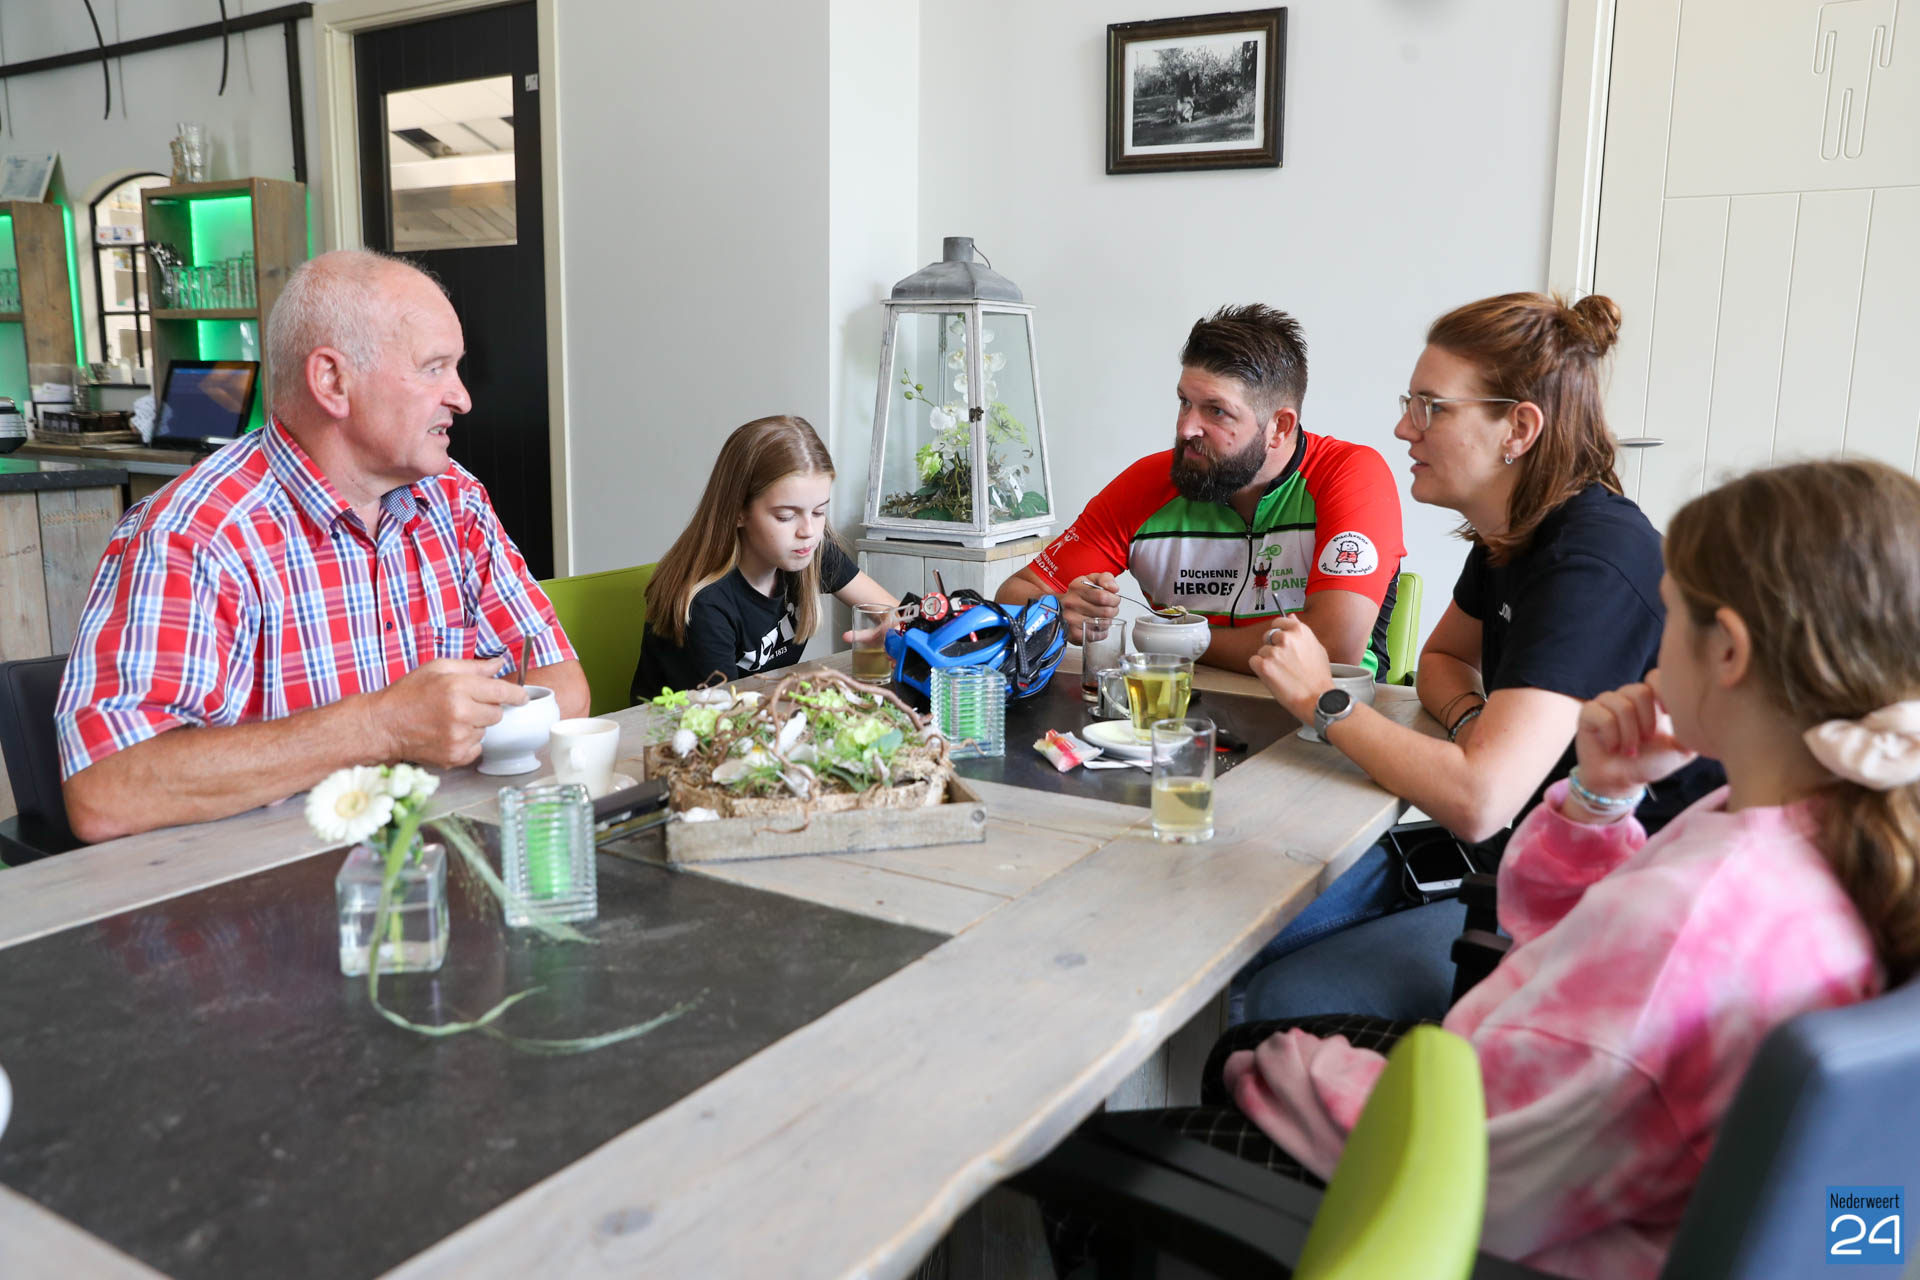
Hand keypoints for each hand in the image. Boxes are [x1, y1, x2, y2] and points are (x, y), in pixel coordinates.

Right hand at [371, 658, 527, 767]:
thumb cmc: (408, 694)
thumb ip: (473, 666)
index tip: (521, 696)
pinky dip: (467, 742)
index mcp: (458, 688)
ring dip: (475, 725)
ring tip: (450, 719)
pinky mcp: (454, 756)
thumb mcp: (437, 668)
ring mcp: (458, 738)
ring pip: (486, 731)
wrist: (383, 725)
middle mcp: (461, 714)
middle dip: (486, 708)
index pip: (502, 691)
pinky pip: (477, 748)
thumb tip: (499, 664)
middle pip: (497, 713)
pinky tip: (448, 734)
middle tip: (465, 704)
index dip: (516, 694)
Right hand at [1063, 573, 1121, 641]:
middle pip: (1105, 612)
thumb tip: (1113, 588)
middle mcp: (1071, 603)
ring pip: (1102, 624)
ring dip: (1107, 621)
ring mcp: (1070, 619)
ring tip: (1101, 616)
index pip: (1103, 596)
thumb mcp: (1092, 579)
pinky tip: (1096, 626)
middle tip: (1109, 609)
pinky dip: (1100, 632)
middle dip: (1113, 610)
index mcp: (1076, 587)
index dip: (1114, 599)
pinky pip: (1096, 636)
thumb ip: (1106, 578)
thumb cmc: (1079, 594)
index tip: (1114, 599)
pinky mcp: (1072, 634)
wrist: (1060, 606)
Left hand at [1249, 616, 1332, 722]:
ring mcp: (1274, 651)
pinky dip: (1259, 669)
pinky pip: (1253, 661)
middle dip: (1273, 647)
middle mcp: (1286, 638)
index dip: (1278, 632)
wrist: (1317, 699)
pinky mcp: (1264, 665)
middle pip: (1268, 636)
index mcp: (1300, 631)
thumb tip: (1292, 617)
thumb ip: (1301, 632)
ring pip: (1262, 651)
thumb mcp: (1317, 648)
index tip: (1279, 640)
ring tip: (1283, 672)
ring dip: (1268, 660)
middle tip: (1284, 662)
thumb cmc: (1319, 678)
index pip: (1278, 622)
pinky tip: (1274, 676)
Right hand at [1572, 678, 1696, 797]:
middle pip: (1639, 691)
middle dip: (1645, 721)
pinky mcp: (1588, 714)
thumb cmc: (1649, 764)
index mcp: (1650, 700)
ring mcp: (1606, 703)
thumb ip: (1693, 734)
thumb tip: (1707, 724)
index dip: (1662, 691)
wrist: (1620, 781)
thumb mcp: (1680, 751)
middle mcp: (1627, 697)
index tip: (1667, 714)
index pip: (1655, 676)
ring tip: (1629, 750)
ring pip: (1621, 704)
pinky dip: (1611, 736)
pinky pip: (1602, 715)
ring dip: (1628, 733)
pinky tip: (1612, 747)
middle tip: (1645, 740)